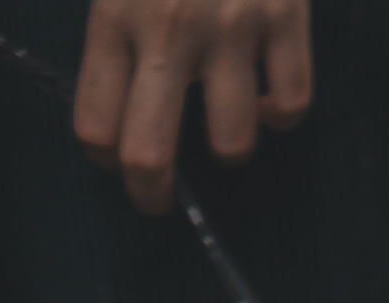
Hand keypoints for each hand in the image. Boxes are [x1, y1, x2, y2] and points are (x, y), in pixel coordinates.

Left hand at [73, 0, 312, 214]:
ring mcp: (231, 25)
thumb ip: (118, 32)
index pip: (96, 126)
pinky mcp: (285, 15)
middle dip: (152, 195)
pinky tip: (269, 93)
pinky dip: (282, 112)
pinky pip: (291, 105)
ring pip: (232, 144)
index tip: (119, 159)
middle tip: (161, 198)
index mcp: (116, 14)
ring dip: (229, 146)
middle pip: (149, 155)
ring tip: (226, 118)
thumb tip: (122, 114)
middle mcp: (170, 27)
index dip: (106, 159)